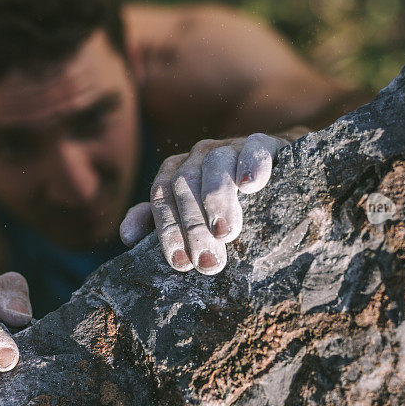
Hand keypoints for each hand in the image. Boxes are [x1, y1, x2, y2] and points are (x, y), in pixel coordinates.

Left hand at [120, 132, 290, 274]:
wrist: (277, 172)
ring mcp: (230, 146)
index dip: (167, 229)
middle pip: (185, 184)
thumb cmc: (229, 203)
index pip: (161, 195)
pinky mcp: (263, 143)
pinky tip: (250, 186)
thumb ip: (160, 221)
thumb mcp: (193, 215)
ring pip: (216, 165)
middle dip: (193, 225)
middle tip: (207, 261)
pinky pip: (255, 147)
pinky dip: (251, 164)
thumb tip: (127, 236)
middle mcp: (199, 156)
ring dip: (217, 199)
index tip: (179, 262)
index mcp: (177, 172)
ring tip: (224, 233)